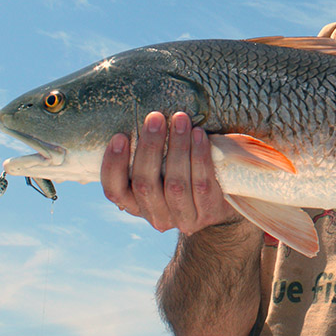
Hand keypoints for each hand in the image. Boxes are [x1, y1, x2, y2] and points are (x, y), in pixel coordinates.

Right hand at [100, 111, 238, 233]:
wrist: (222, 203)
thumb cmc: (184, 174)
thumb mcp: (160, 170)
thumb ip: (148, 155)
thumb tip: (142, 118)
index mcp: (136, 205)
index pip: (114, 191)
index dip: (113, 165)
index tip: (119, 136)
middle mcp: (156, 216)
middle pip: (145, 184)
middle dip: (149, 148)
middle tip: (155, 118)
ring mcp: (182, 218)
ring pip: (175, 184)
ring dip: (177, 147)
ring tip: (180, 119)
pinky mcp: (208, 213)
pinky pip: (202, 183)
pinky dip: (199, 156)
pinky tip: (199, 135)